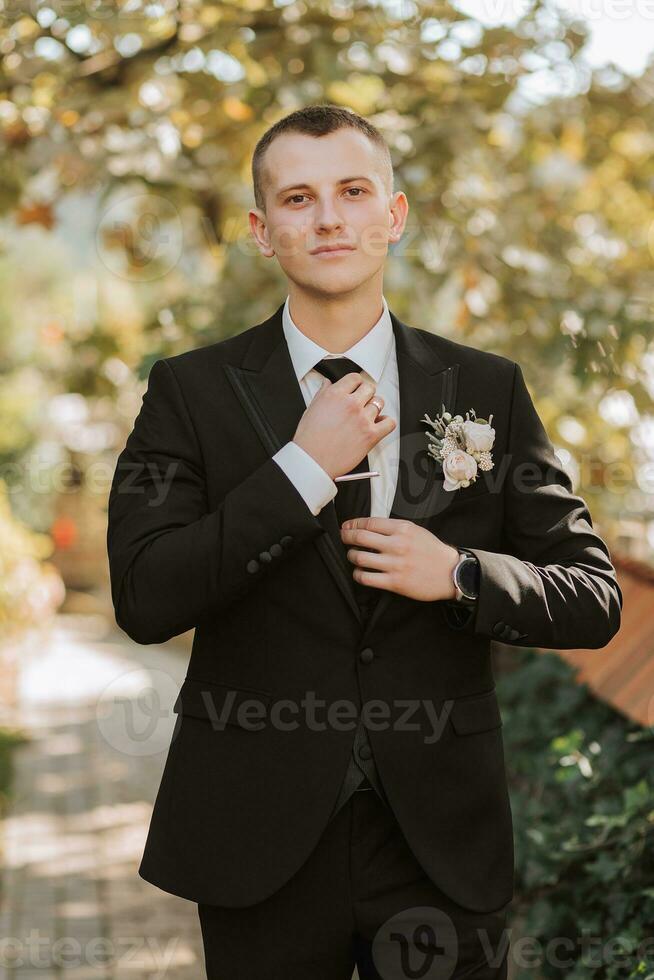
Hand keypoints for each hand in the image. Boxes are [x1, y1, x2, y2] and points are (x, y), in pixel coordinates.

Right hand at [292, 373, 395, 478]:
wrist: (312, 461)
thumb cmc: (309, 439)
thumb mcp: (311, 409)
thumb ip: (323, 393)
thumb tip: (327, 383)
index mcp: (335, 395)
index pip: (355, 378)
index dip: (356, 384)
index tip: (356, 390)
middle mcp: (350, 404)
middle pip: (370, 388)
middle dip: (366, 394)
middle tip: (361, 403)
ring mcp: (362, 419)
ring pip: (379, 403)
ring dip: (374, 409)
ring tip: (366, 417)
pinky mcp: (371, 435)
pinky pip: (389, 422)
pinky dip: (386, 422)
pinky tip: (378, 425)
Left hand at [340, 517, 458, 601]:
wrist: (450, 572)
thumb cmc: (432, 551)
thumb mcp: (416, 531)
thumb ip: (394, 528)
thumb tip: (370, 527)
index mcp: (403, 529)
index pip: (370, 523)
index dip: (354, 524)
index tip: (347, 526)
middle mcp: (397, 545)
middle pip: (361, 537)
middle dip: (347, 537)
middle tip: (344, 538)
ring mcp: (395, 564)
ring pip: (360, 557)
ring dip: (351, 556)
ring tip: (353, 556)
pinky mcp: (395, 582)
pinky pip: (367, 577)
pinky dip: (358, 574)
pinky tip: (359, 572)